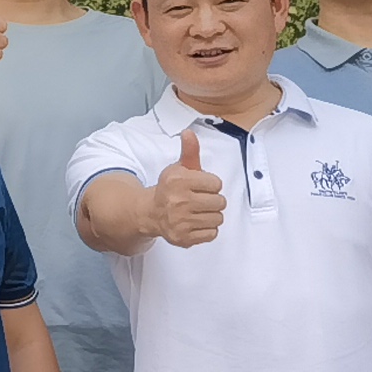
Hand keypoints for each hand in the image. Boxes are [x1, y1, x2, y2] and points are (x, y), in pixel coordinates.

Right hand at [151, 128, 225, 247]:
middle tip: (200, 200)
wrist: (150, 213)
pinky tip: (196, 223)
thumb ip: (189, 151)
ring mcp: (181, 221)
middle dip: (212, 200)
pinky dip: (207, 229)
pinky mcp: (184, 238)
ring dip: (211, 215)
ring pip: (218, 218)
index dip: (210, 184)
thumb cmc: (170, 189)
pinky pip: (212, 233)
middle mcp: (179, 201)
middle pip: (220, 202)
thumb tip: (189, 133)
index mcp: (178, 180)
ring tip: (198, 211)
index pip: (216, 184)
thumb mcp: (179, 168)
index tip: (199, 186)